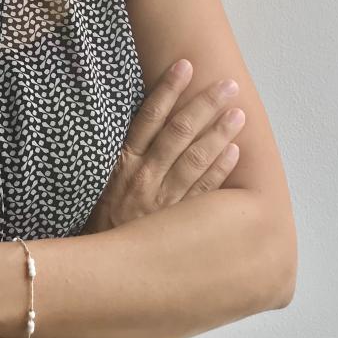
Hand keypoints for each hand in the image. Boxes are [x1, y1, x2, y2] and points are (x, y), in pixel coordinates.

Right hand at [81, 60, 243, 234]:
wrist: (99, 272)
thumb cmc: (99, 222)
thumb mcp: (99, 184)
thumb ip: (121, 157)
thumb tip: (143, 122)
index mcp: (122, 163)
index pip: (148, 116)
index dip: (167, 89)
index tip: (185, 65)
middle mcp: (143, 176)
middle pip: (178, 132)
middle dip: (204, 105)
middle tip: (228, 85)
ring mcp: (162, 200)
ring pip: (196, 159)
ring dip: (219, 133)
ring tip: (239, 113)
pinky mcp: (177, 223)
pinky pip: (204, 192)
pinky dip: (220, 170)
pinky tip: (235, 152)